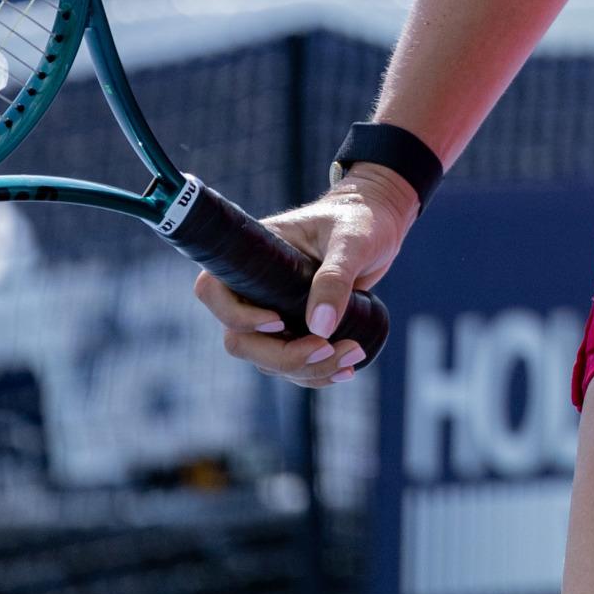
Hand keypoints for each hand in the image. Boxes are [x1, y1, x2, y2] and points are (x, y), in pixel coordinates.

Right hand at [190, 167, 416, 388]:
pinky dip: (317, 373)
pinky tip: (346, 370)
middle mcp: (254, 289)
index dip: (236, 316)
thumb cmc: (359, 220)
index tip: (278, 322)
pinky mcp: (296, 329)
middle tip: (327, 350)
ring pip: (268, 360)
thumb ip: (335, 277)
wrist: (379, 224)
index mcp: (253, 257)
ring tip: (353, 354)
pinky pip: (294, 365)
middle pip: (240, 340)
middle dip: (283, 356)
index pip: (214, 292)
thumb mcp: (351, 241)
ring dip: (307, 369)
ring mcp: (273, 313)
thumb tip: (319, 327)